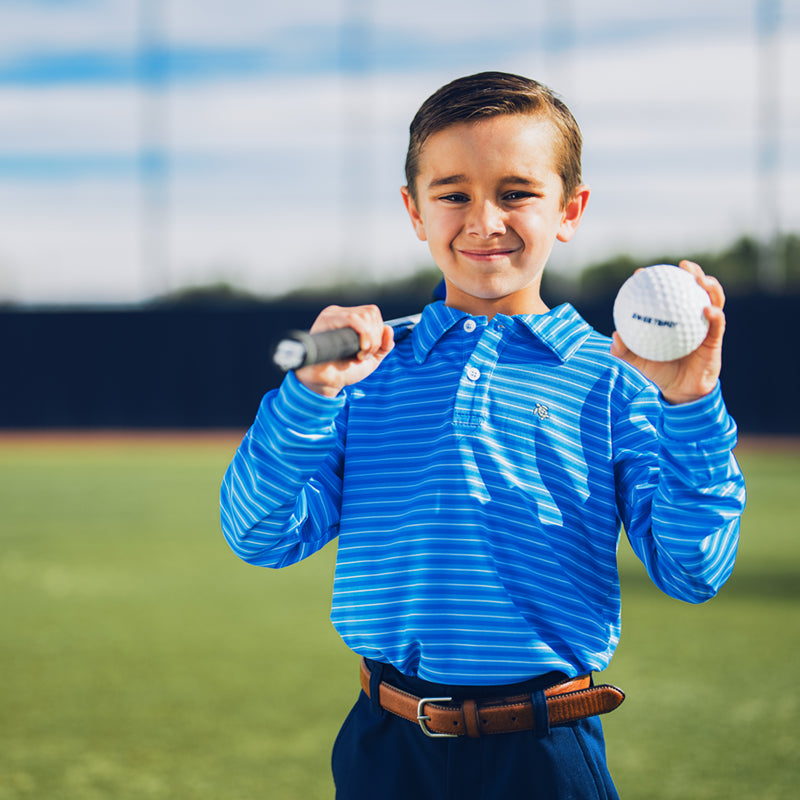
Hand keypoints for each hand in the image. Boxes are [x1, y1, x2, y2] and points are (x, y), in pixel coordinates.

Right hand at [295, 304, 394, 396]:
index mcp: (351, 319)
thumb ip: (384, 346)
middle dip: (375, 337)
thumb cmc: (346, 370)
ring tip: (359, 354)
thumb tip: (389, 329)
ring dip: (369, 339)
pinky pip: (352, 318)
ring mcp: (332, 316)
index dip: (378, 332)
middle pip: (370, 312)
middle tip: (364, 355)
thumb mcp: (371, 358)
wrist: (328, 382)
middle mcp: (340, 314)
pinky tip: (359, 350)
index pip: (372, 313)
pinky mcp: (326, 321)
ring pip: (363, 315)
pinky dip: (363, 334)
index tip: (369, 352)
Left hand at [610, 261, 725, 404]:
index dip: (654, 280)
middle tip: (683, 265)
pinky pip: (717, 323)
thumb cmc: (658, 372)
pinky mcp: (715, 338)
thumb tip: (615, 335)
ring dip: (710, 285)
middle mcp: (689, 316)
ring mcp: (704, 325)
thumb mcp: (637, 361)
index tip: (642, 273)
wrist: (680, 390)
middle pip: (693, 288)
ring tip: (701, 279)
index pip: (663, 294)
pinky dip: (714, 314)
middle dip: (692, 272)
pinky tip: (708, 309)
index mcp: (671, 317)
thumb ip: (623, 350)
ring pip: (712, 298)